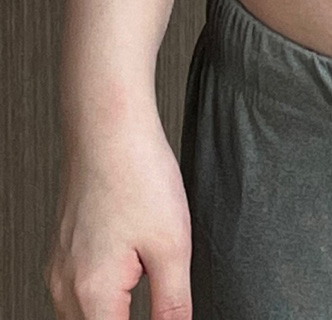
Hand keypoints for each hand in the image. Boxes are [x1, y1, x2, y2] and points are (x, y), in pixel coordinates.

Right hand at [43, 107, 192, 319]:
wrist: (109, 129)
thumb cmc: (138, 175)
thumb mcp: (172, 246)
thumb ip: (173, 304)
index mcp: (91, 294)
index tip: (167, 314)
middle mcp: (65, 287)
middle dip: (130, 317)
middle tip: (161, 289)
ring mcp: (60, 268)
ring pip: (88, 313)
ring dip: (116, 310)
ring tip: (150, 276)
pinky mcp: (64, 250)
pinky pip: (82, 289)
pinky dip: (109, 290)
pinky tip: (134, 265)